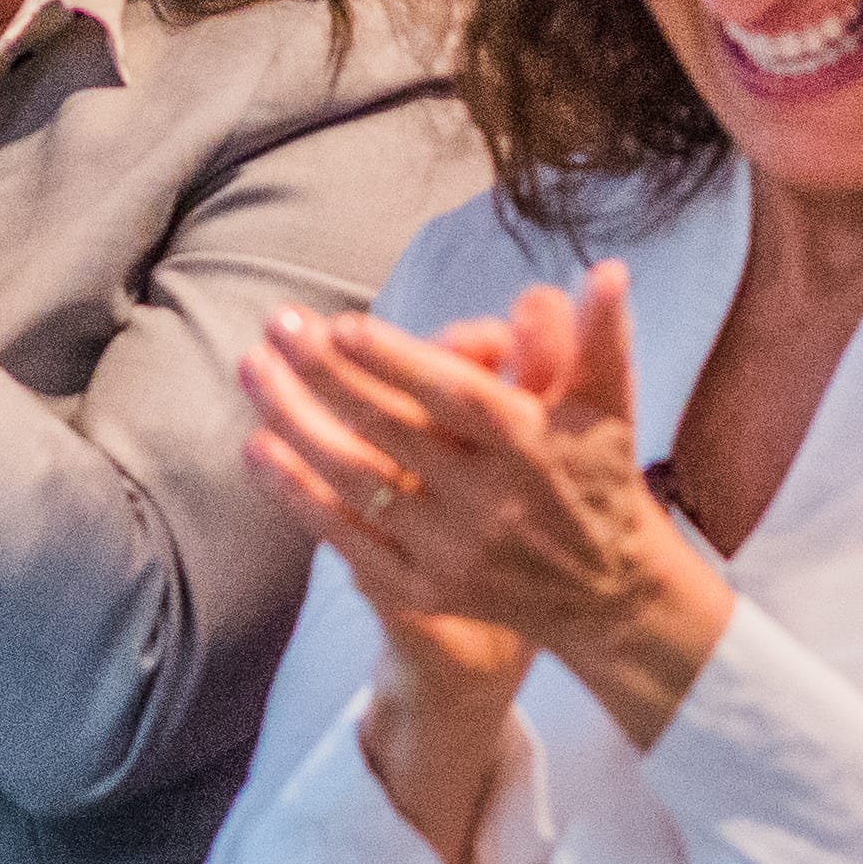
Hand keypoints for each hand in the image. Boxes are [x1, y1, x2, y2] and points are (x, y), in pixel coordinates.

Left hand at [242, 273, 723, 729]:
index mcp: (532, 446)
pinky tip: (258, 449)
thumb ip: (602, 337)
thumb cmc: (600, 476)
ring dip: (297, 425)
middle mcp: (489, 501)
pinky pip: (349, 537)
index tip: (343, 324)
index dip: (399, 363)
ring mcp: (451, 548)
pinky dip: (299, 496)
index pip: (457, 399)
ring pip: (359, 482)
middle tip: (277, 325)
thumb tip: (608, 269)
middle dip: (326, 377)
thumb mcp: (611, 406)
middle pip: (393, 432)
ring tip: (252, 369)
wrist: (605, 594)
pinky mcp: (424, 588)